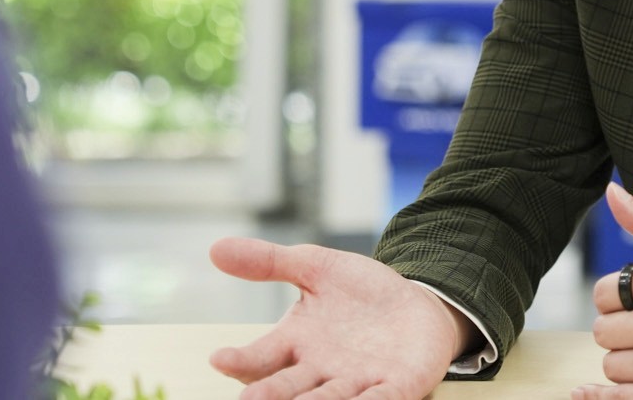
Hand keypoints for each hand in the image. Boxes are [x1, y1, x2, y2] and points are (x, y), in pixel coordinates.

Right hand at [207, 237, 471, 399]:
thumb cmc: (361, 293)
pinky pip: (382, 399)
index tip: (219, 358)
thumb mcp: (316, 267)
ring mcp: (358, 382)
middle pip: (288, 388)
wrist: (418, 304)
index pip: (261, 358)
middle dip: (269, 395)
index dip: (240, 361)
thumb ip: (270, 262)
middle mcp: (321, 370)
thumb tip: (215, 248)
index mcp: (296, 344)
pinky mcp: (397, 386)